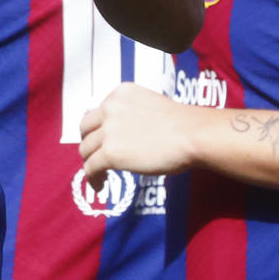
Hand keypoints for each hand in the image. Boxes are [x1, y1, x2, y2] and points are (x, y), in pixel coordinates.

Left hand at [79, 83, 197, 188]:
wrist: (192, 135)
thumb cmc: (183, 125)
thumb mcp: (151, 107)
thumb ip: (133, 115)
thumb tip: (126, 136)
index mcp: (121, 93)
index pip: (99, 111)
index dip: (99, 128)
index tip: (104, 140)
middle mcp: (110, 107)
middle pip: (85, 128)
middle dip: (89, 143)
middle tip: (97, 156)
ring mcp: (108, 130)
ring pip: (86, 150)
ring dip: (91, 163)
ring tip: (100, 175)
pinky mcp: (110, 152)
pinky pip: (91, 168)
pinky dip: (93, 179)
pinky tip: (100, 186)